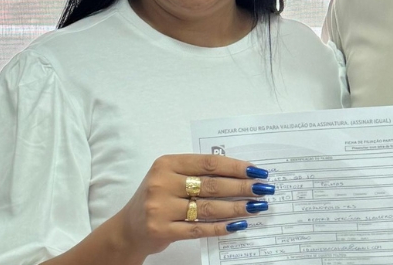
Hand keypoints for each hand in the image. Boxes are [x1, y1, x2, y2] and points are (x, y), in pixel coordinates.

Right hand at [113, 154, 272, 258]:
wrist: (128, 229)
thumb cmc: (158, 197)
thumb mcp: (171, 177)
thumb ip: (198, 172)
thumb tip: (240, 173)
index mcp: (167, 163)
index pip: (209, 163)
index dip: (235, 167)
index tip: (256, 171)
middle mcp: (162, 183)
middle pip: (211, 185)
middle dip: (242, 187)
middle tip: (263, 189)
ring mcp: (160, 207)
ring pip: (208, 208)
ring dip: (236, 208)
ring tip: (256, 207)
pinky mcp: (162, 229)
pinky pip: (198, 228)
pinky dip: (221, 227)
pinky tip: (238, 225)